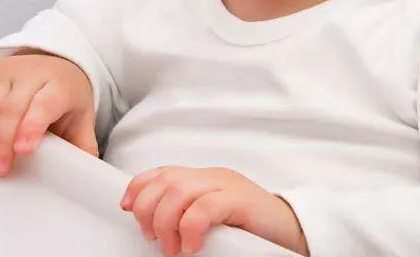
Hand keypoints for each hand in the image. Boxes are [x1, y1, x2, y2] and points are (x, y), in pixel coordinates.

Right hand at [0, 52, 97, 176]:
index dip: (32, 127)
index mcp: (59, 85)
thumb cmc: (65, 97)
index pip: (44, 104)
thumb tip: (84, 175)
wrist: (53, 62)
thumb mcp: (80, 116)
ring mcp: (6, 72)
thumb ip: (83, 144)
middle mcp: (31, 73)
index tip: (22, 151)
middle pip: (12, 108)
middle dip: (2, 142)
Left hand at [121, 166, 308, 255]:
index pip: (161, 172)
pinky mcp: (241, 200)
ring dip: (166, 222)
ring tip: (172, 248)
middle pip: (165, 180)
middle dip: (147, 209)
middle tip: (152, 238)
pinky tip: (190, 246)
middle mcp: (212, 176)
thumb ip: (188, 214)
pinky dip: (191, 227)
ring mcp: (227, 185)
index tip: (126, 208)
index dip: (138, 187)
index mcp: (203, 179)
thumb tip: (155, 229)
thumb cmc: (252, 231)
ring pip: (179, 191)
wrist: (293, 232)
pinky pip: (205, 207)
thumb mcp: (212, 219)